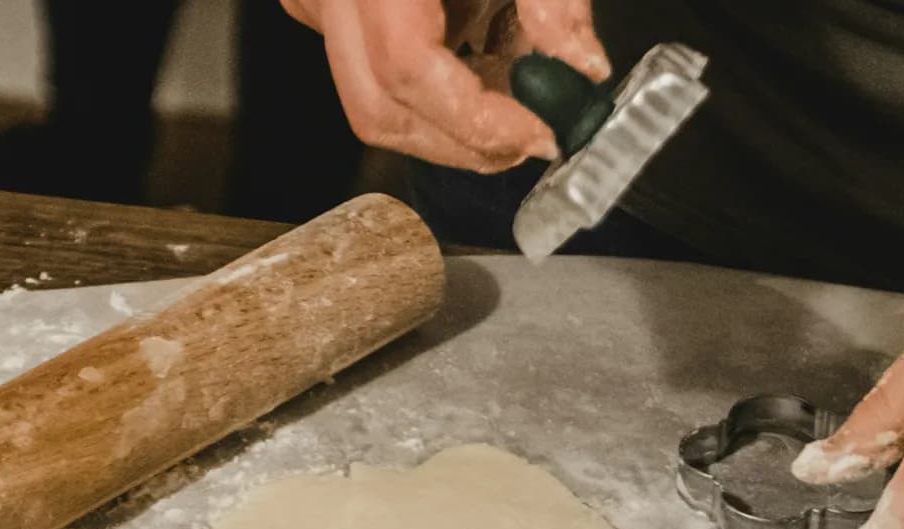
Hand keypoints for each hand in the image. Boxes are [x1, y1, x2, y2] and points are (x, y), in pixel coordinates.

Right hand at [281, 0, 606, 171]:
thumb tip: (579, 66)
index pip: (407, 72)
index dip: (475, 121)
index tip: (539, 132)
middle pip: (377, 108)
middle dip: (459, 140)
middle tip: (530, 134)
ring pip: (372, 98)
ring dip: (449, 112)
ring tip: (515, 75)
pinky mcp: (325, 1)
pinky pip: (371, 64)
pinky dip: (435, 74)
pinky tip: (480, 38)